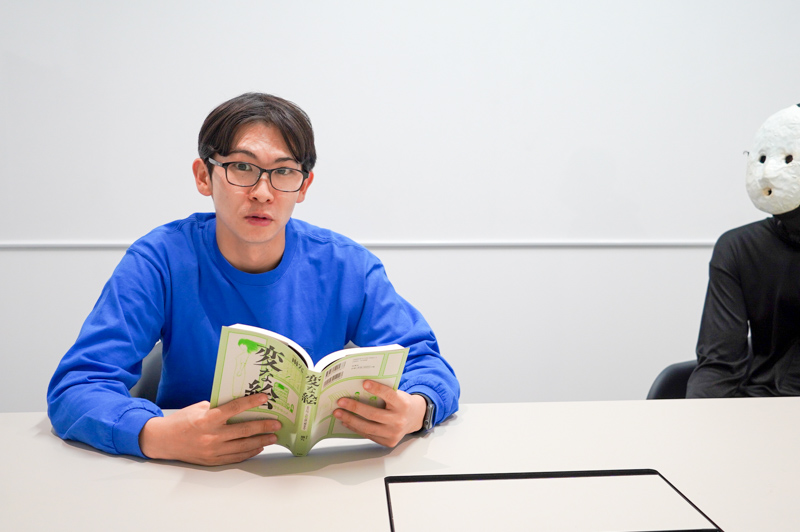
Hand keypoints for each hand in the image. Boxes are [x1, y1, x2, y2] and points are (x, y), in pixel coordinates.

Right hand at [139, 393, 281, 465]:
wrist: (163, 441)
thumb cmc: (181, 421)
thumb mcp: (198, 408)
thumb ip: (218, 407)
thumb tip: (240, 404)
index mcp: (207, 419)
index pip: (234, 408)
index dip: (251, 403)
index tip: (264, 398)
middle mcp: (211, 436)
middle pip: (243, 431)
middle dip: (263, 426)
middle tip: (277, 423)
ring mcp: (213, 450)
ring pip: (243, 446)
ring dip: (260, 441)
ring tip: (273, 437)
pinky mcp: (212, 461)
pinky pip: (235, 457)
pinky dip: (249, 452)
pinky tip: (258, 447)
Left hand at [333, 380, 426, 447]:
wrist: (414, 419)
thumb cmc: (401, 403)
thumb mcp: (398, 394)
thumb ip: (384, 393)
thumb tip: (359, 388)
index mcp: (403, 404)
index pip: (389, 395)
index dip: (377, 389)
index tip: (364, 383)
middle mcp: (399, 420)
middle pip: (374, 414)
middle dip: (355, 407)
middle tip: (341, 401)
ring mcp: (393, 433)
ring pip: (368, 427)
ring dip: (350, 419)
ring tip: (338, 412)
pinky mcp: (388, 442)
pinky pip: (368, 434)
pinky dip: (355, 428)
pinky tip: (346, 421)